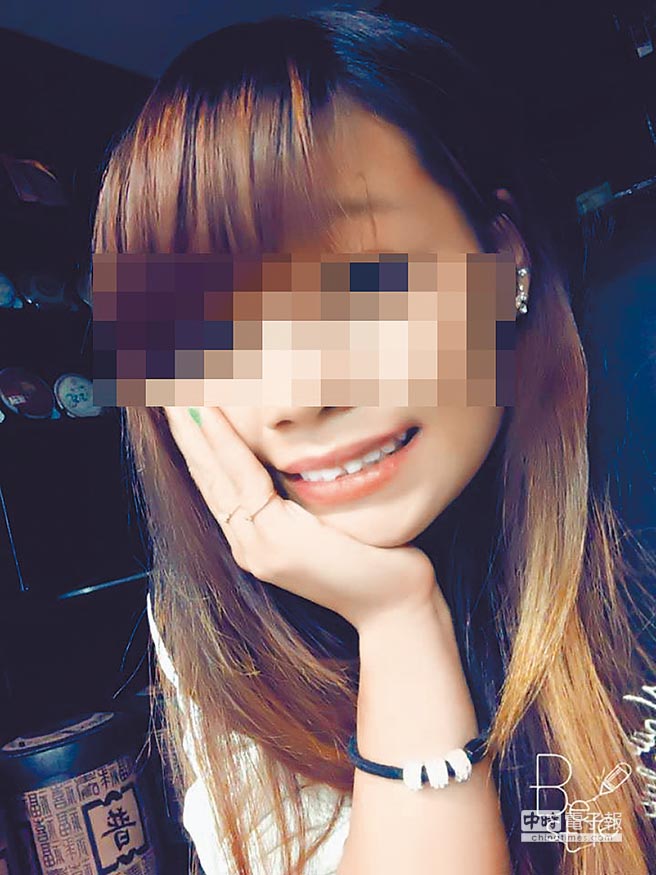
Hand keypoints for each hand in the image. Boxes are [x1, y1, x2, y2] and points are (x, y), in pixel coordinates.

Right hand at [164, 407, 448, 631]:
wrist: (392, 604)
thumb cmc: (372, 559)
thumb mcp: (326, 519)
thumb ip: (299, 496)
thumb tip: (294, 456)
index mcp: (255, 537)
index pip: (216, 481)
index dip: (197, 443)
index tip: (182, 406)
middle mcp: (246, 542)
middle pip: (205, 475)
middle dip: (184, 431)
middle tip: (164, 392)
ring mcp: (255, 545)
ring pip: (214, 475)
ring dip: (193, 431)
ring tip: (175, 396)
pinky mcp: (273, 542)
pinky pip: (242, 479)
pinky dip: (223, 443)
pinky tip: (208, 413)